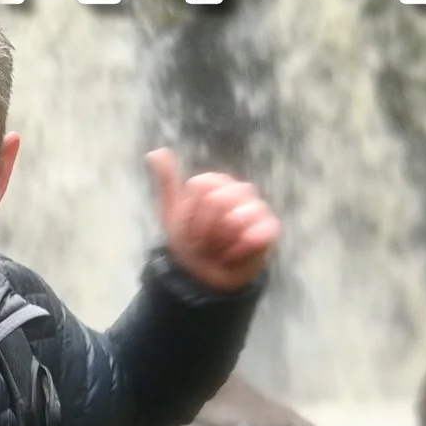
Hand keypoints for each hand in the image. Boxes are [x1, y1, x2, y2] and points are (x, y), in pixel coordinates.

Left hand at [148, 149, 279, 292]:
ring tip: (219, 247)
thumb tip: (155, 152)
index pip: (200, 185)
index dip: (191, 211)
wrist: (204, 273)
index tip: (189, 224)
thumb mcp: (171, 212)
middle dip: (204, 228)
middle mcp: (239, 189)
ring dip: (220, 242)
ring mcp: (257, 207)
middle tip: (204, 240)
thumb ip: (167, 181)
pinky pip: (254, 235)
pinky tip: (234, 255)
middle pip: (217, 200)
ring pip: (235, 219)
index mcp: (215, 182)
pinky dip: (238, 250)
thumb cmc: (190, 240)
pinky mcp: (270, 228)